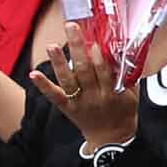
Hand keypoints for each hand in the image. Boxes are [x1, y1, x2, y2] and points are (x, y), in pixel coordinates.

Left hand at [31, 32, 139, 150]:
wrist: (112, 137)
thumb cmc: (123, 112)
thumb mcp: (132, 94)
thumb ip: (128, 74)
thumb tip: (122, 50)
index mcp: (112, 93)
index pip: (105, 72)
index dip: (98, 57)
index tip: (93, 41)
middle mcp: (94, 96)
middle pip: (84, 70)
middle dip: (77, 48)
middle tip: (71, 28)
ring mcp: (79, 102)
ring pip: (68, 80)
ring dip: (59, 62)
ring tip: (52, 46)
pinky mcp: (67, 107)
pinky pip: (54, 95)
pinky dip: (44, 85)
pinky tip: (34, 74)